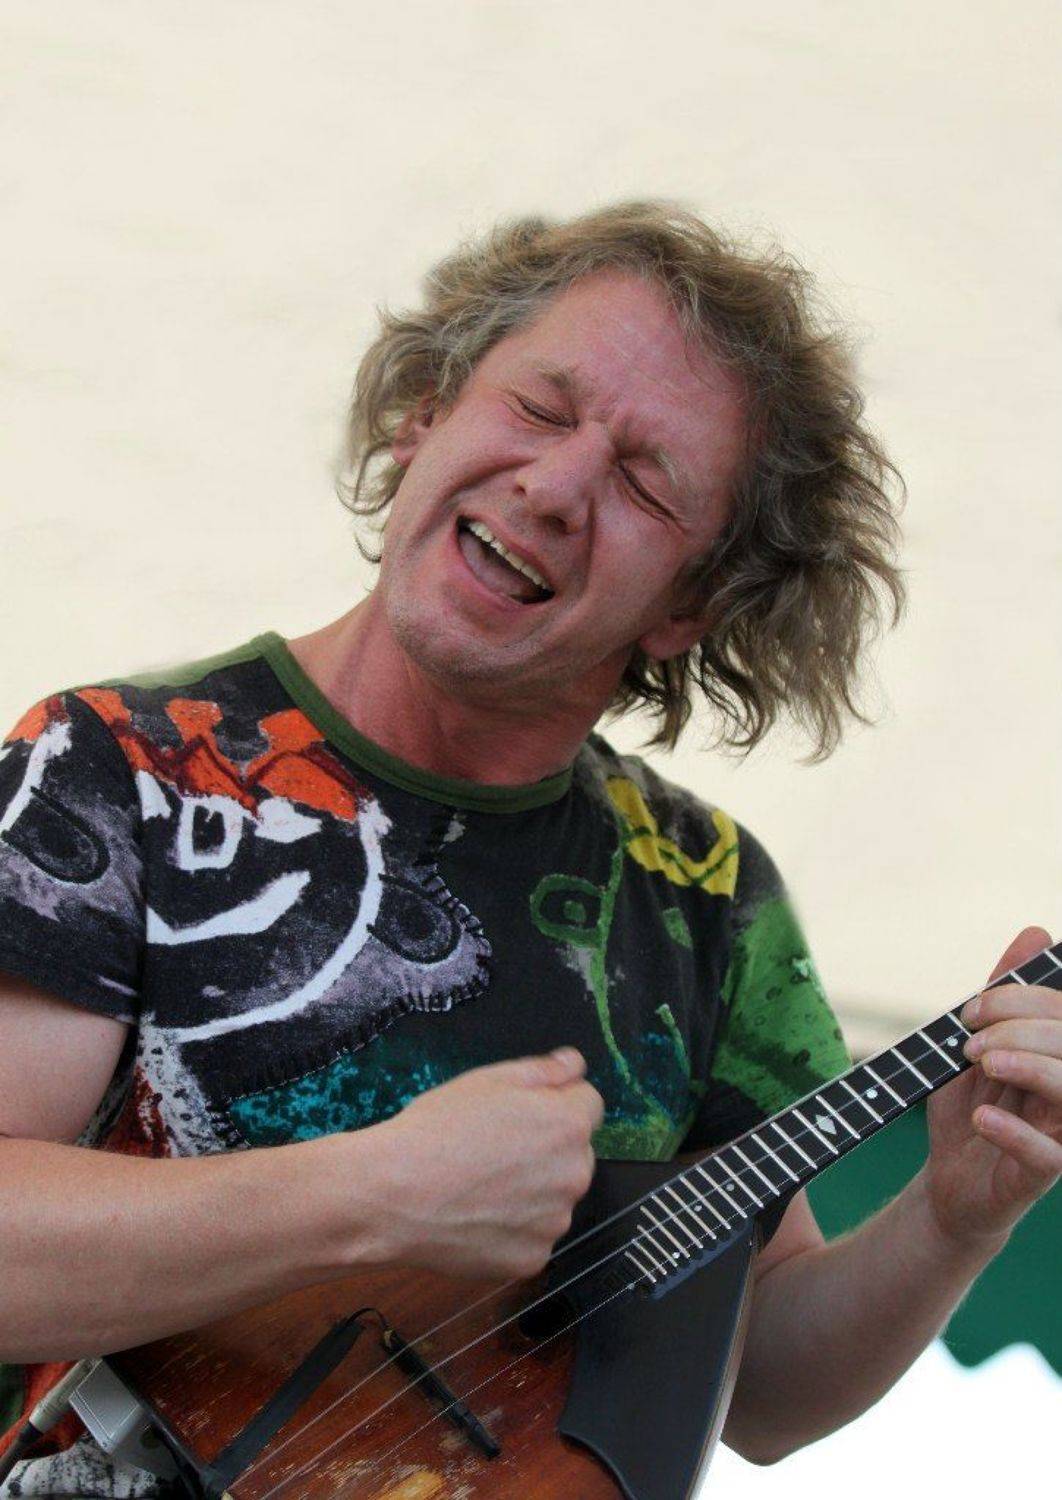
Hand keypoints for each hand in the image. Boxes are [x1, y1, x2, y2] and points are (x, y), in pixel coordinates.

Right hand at [370, 1048, 604, 1280]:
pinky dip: (512, 1229)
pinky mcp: (532, 1259)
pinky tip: (475, 1215)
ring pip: (553, 1197)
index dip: (554, 1103)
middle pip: (573, 1154)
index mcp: (568, 1126)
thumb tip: (575, 1065)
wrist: (393, 1194)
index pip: (588, 1104)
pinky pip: (532, 1236)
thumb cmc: (436, 1131)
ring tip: (478, 1184)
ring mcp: (554, 1223)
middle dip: (546, 1148)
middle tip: (494, 1148)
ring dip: (531, 1191)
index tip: (522, 1112)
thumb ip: (544, 1071)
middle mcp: (574, 1176)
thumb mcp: (488, 1079)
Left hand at [923, 926, 1061, 1250]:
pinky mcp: (1040, 1176)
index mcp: (1058, 1056)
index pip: (1061, 1012)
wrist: (948, 1184)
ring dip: (1028, 1066)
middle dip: (1020, 1027)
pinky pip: (1047, 1155)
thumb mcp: (977, 1044)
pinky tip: (984, 1117)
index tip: (970, 1010)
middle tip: (969, 1040)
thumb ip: (1005, 996)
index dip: (1019, 998)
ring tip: (982, 1063)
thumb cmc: (973, 1110)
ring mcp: (1060, 1134)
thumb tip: (1035, 932)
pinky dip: (1014, 1131)